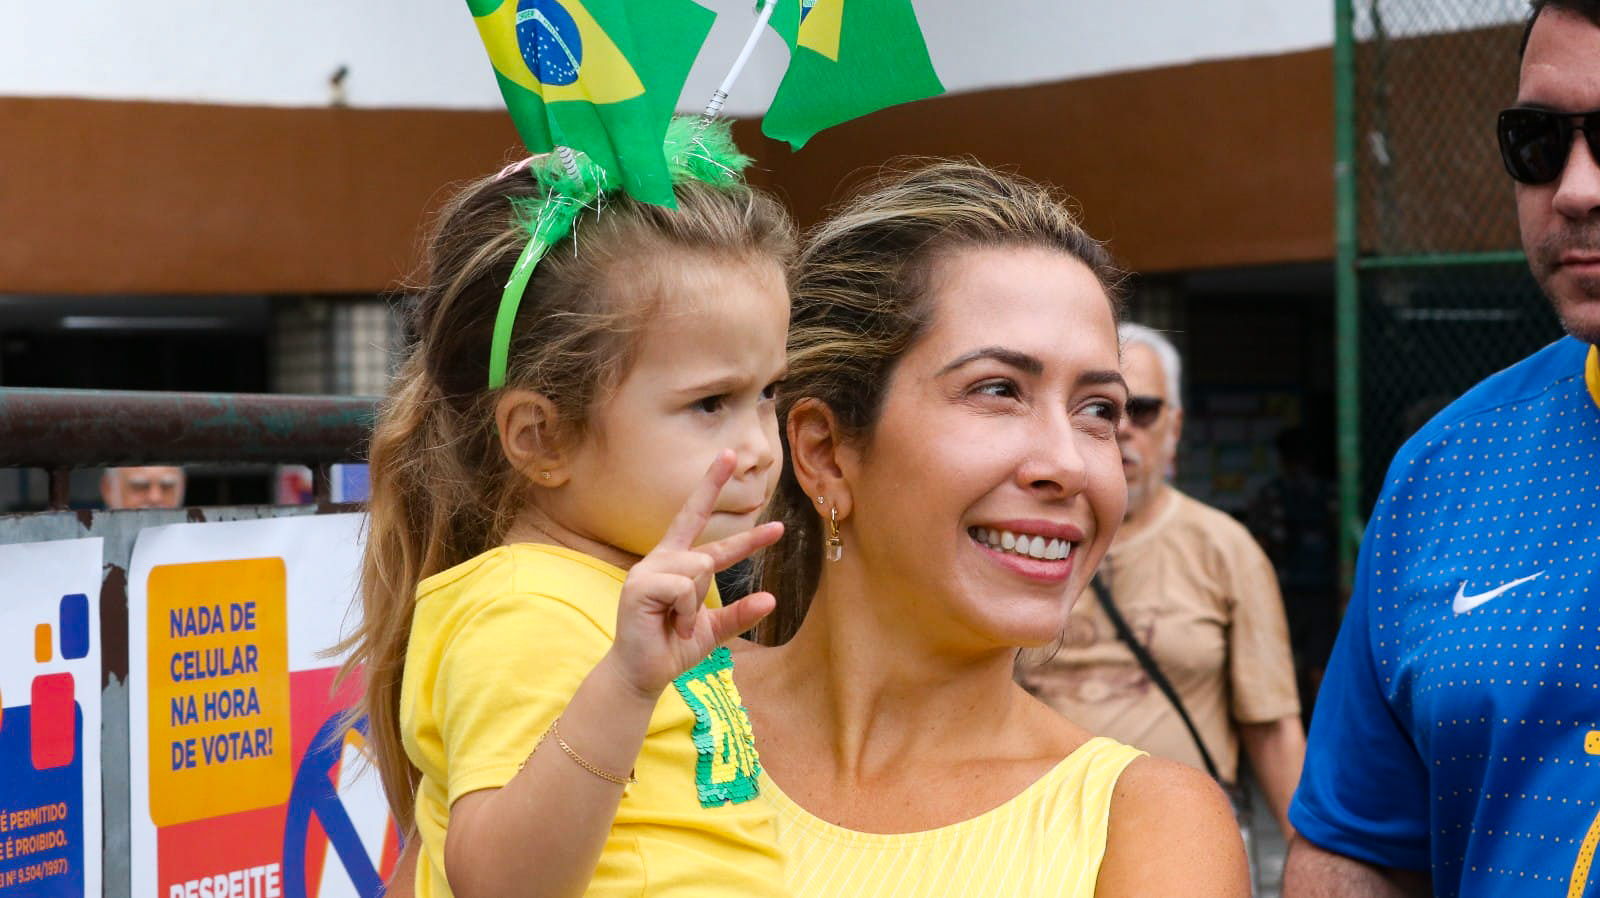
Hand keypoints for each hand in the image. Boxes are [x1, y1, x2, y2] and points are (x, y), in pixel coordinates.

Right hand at [608, 450, 781, 696]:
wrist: (643, 675)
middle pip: (703, 534)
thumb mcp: (715, 630)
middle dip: (731, 516)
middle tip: (757, 495)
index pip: (696, 517)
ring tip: (681, 624)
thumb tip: (771, 598)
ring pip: (701, 567)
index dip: (711, 486)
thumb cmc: (673, 648)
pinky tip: (674, 625)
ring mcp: (648, 570)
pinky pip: (684, 588)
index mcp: (676, 562)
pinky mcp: (639, 586)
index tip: (729, 457)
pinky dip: (688, 612)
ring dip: (698, 605)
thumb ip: (739, 614)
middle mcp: (662, 559)